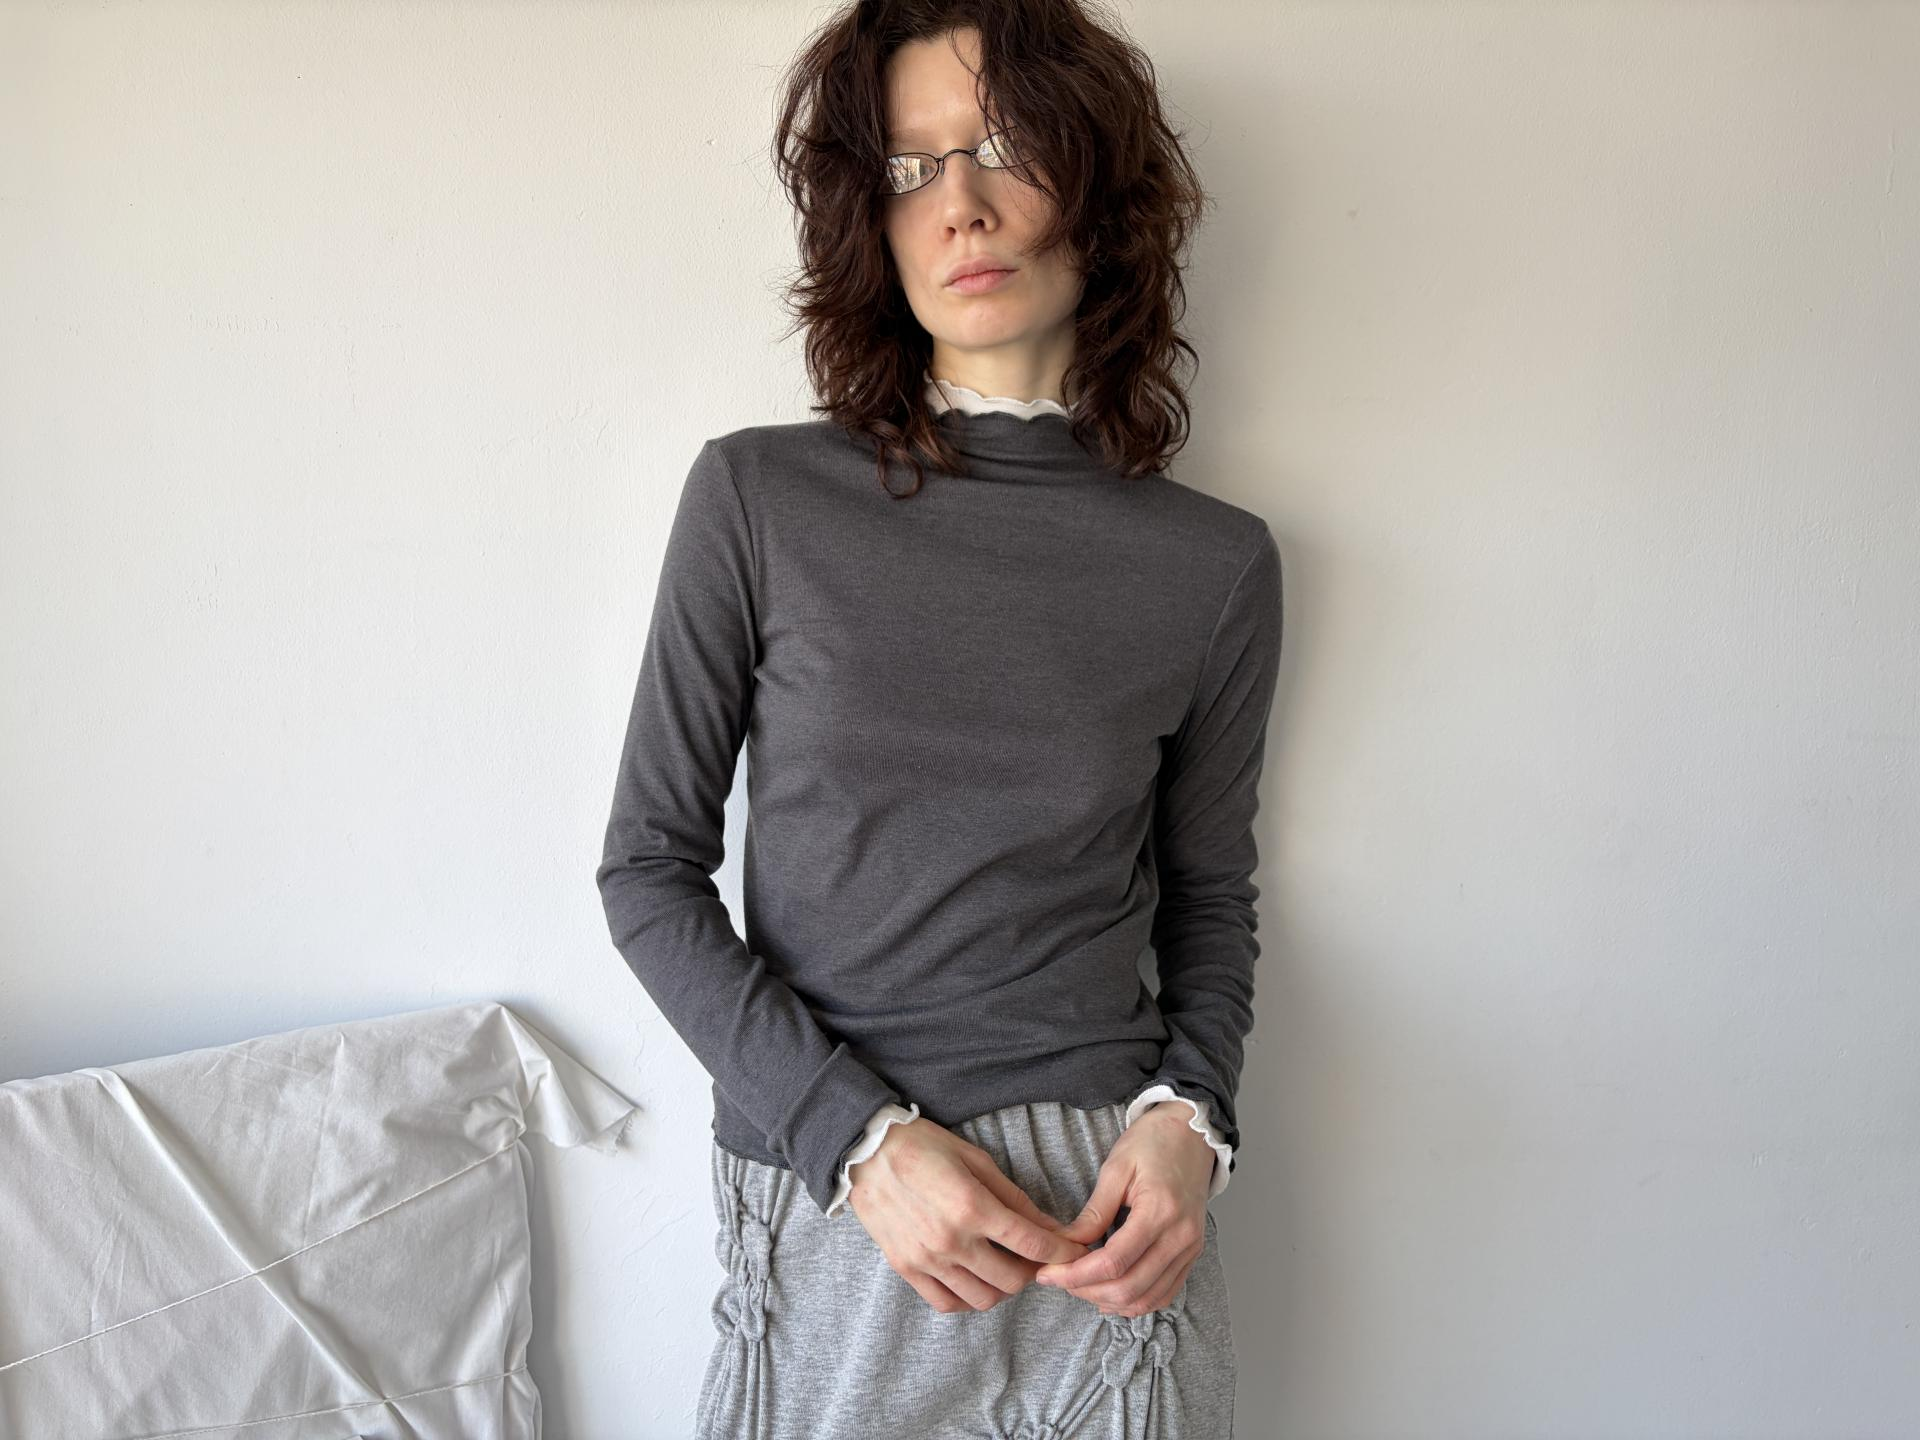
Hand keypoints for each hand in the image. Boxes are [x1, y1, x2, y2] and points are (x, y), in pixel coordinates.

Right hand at [847, 1116, 1093, 1313]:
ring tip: (1005, 1268)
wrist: (866, 1152)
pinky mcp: (906, 1269)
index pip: (1032, 1243)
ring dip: (1003, 1289)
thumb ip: (1014, 1198)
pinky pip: (946, 1303)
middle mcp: (951, 1239)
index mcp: (972, 1206)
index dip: (1063, 1252)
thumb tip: (1050, 1226)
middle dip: (1034, 1272)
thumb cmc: (924, 1146)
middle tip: (1036, 1259)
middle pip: (1012, 1280)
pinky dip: (967, 1299)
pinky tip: (974, 1279)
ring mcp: (927, 1259)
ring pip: (982, 1299)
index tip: (1076, 1253)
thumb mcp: (976, 1160)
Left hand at [1031, 1102, 1214, 1317]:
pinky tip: (1110, 1292)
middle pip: (1130, 1288)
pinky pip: (1164, 1294)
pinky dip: (1135, 1301)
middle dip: (1087, 1291)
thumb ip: (1094, 1212)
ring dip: (1110, 1301)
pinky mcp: (1192, 1255)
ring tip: (1079, 1286)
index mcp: (1160, 1211)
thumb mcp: (1116, 1167)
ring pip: (1147, 1299)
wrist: (1192, 1133)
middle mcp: (1181, 1237)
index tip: (1048, 1274)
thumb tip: (1067, 1245)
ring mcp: (1190, 1249)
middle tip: (1058, 1280)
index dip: (1076, 1275)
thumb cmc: (1153, 1142)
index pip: (1113, 1262)